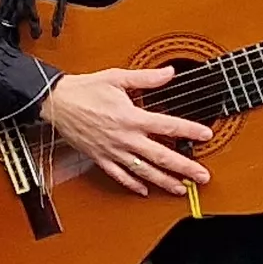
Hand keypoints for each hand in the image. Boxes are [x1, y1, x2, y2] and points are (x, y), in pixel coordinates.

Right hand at [40, 65, 214, 195]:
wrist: (56, 102)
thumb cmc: (85, 89)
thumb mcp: (117, 77)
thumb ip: (146, 78)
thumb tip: (168, 73)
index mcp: (131, 117)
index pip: (168, 126)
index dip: (190, 131)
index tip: (206, 135)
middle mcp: (125, 138)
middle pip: (161, 156)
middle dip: (184, 168)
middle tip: (202, 176)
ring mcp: (113, 151)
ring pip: (144, 171)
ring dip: (164, 182)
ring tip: (181, 188)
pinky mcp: (100, 158)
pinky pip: (119, 176)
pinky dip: (133, 185)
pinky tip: (144, 190)